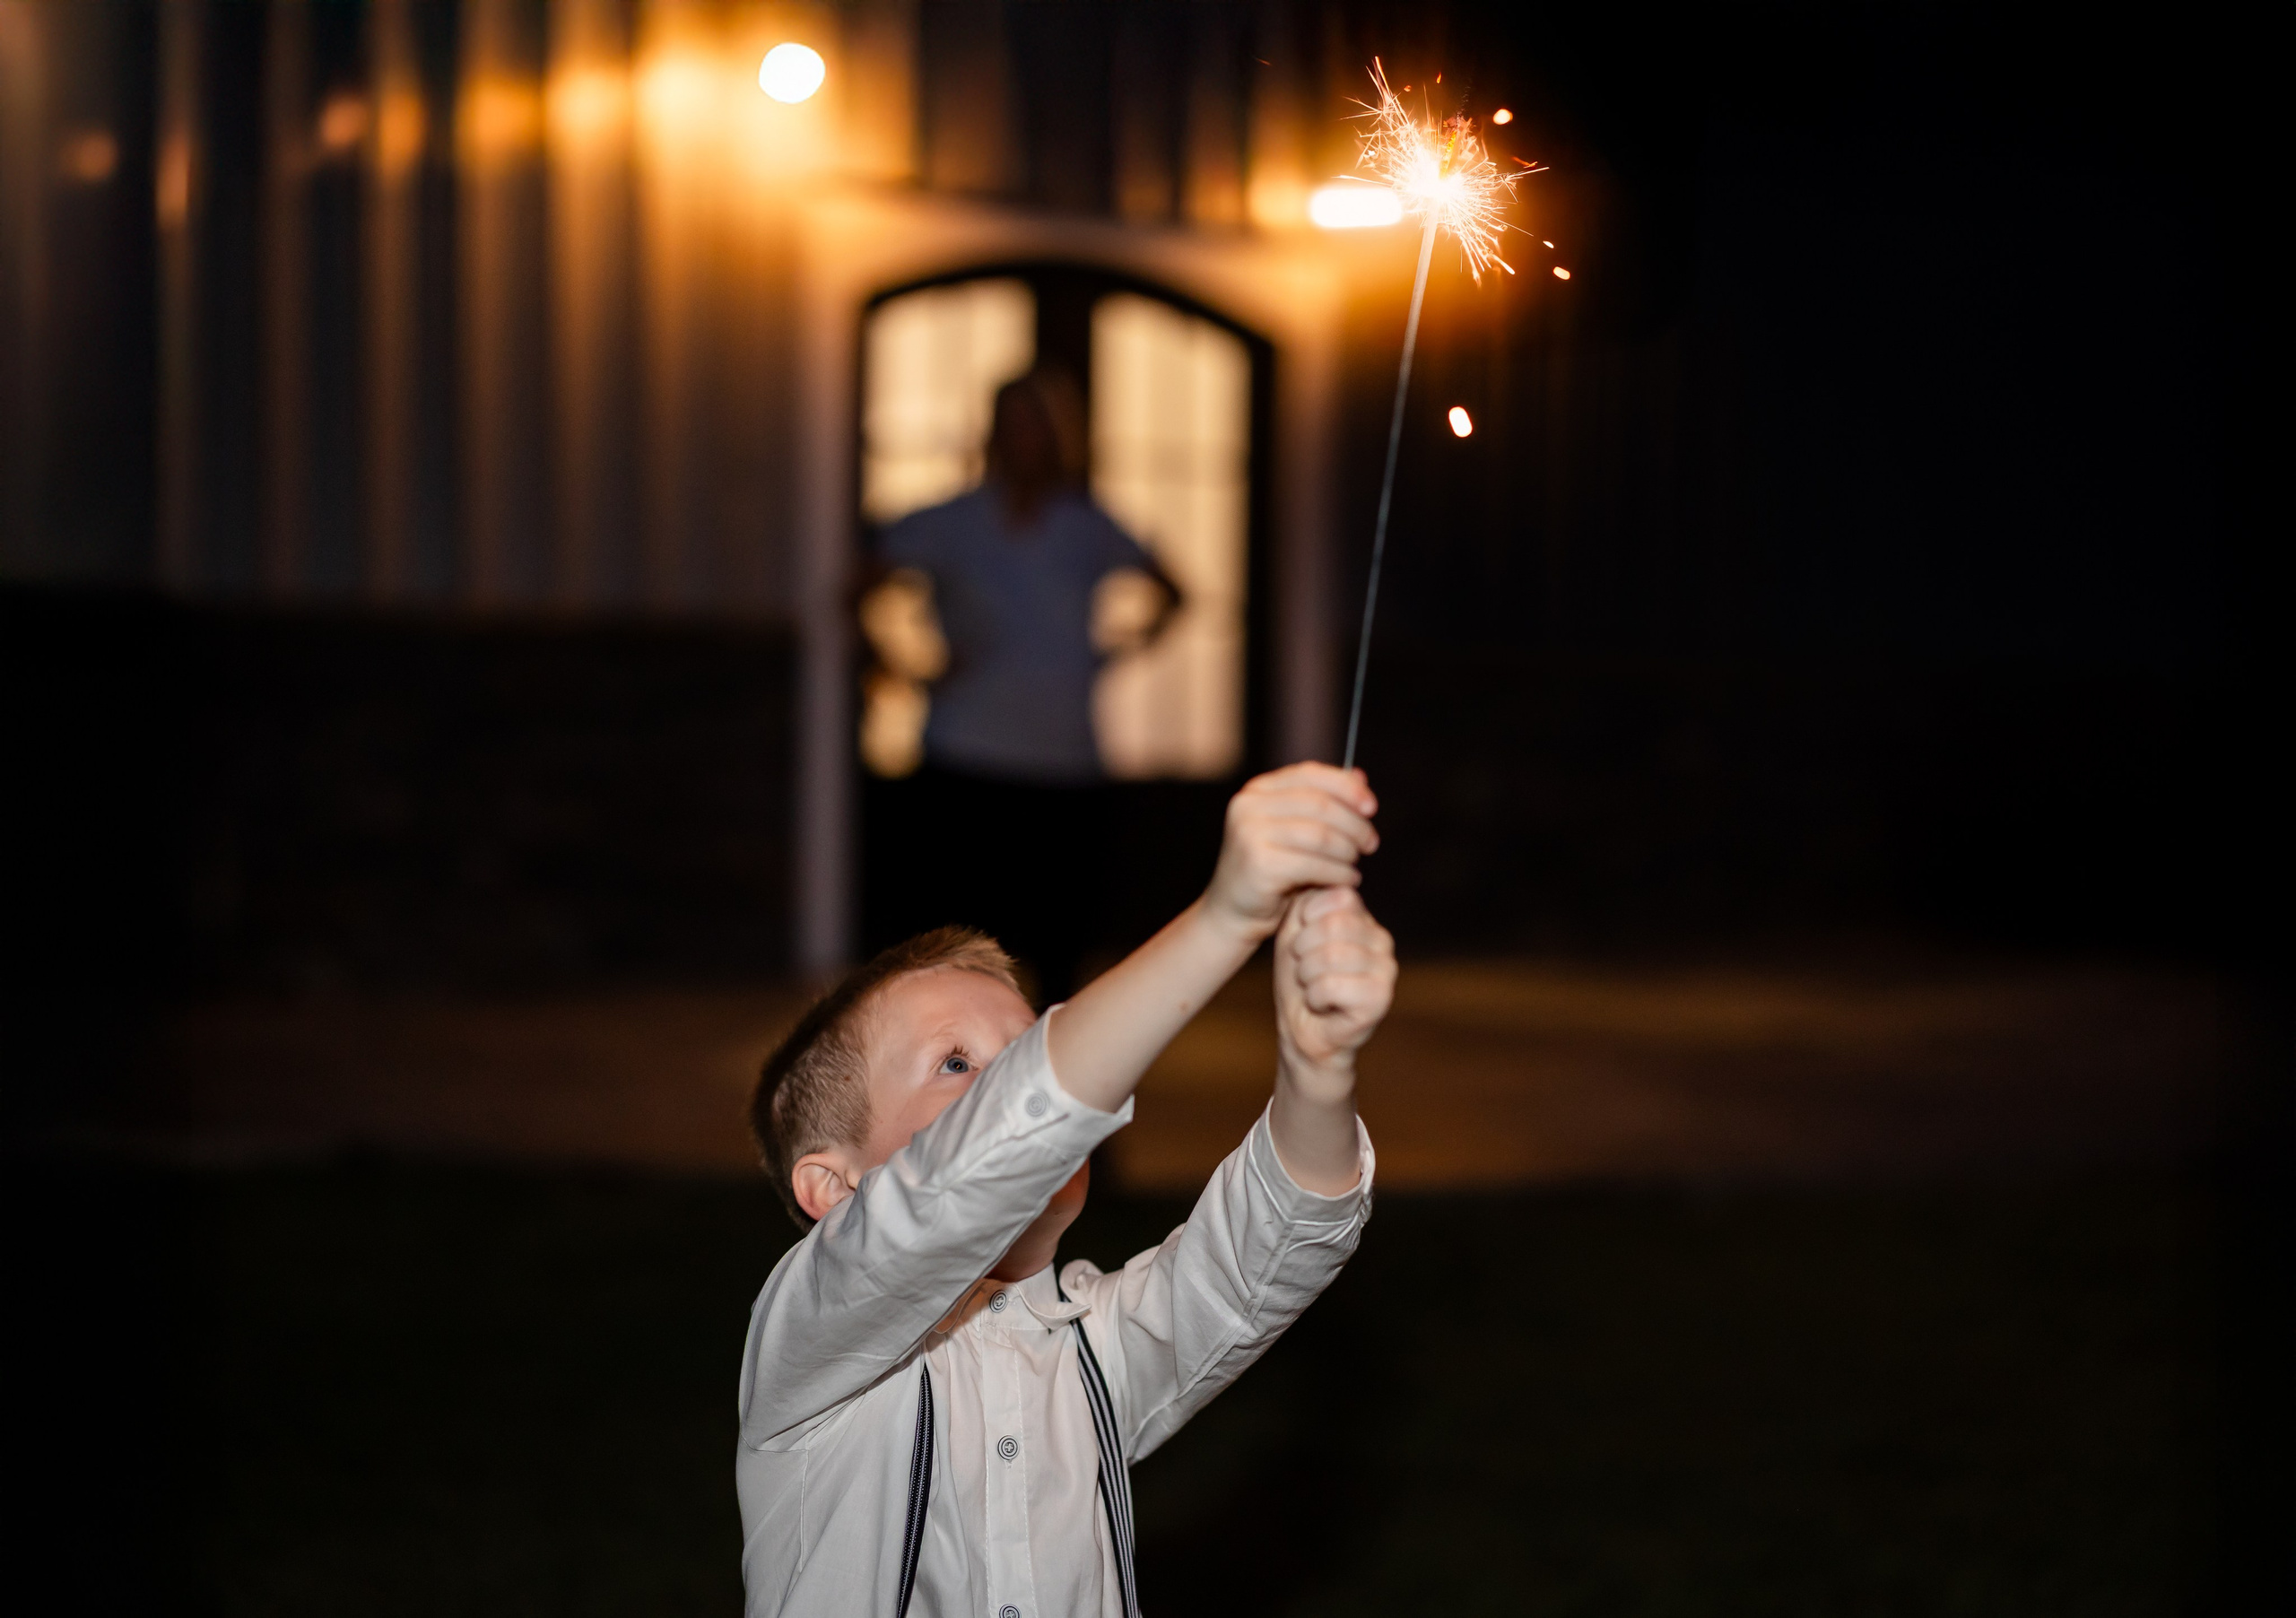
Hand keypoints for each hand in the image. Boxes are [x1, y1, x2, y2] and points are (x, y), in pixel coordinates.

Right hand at [1201, 764, 1379, 943]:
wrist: (1235, 911)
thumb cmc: (1272, 869)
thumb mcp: (1296, 829)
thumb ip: (1324, 801)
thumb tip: (1360, 777)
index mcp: (1259, 790)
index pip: (1311, 773)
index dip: (1347, 788)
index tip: (1371, 808)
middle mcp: (1249, 806)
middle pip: (1321, 804)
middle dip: (1355, 824)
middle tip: (1370, 844)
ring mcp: (1250, 834)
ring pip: (1321, 835)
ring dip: (1348, 851)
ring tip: (1355, 865)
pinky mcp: (1258, 864)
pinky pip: (1314, 864)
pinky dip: (1339, 872)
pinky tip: (1348, 880)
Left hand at [1274, 886, 1396, 1089]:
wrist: (1303, 1030)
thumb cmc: (1299, 981)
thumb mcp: (1295, 932)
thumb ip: (1308, 902)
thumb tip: (1323, 877)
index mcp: (1363, 918)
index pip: (1337, 896)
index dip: (1306, 921)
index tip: (1302, 944)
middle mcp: (1381, 939)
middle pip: (1333, 925)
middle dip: (1304, 951)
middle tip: (1306, 971)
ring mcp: (1386, 968)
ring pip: (1330, 956)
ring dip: (1307, 977)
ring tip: (1313, 988)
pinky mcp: (1381, 998)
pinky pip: (1332, 986)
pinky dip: (1315, 998)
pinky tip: (1323, 1005)